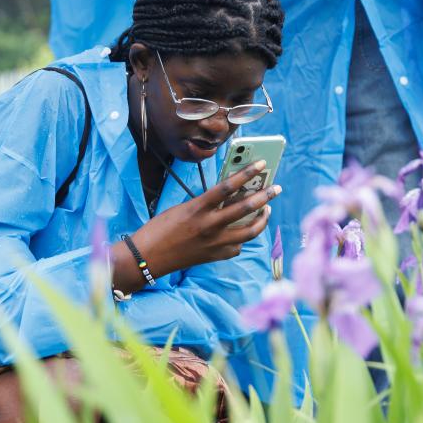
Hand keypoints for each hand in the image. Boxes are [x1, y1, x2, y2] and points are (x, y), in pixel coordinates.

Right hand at [111, 161, 280, 292]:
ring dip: (262, 219)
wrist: (147, 257)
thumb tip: (230, 196)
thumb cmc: (160, 228)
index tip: (261, 165)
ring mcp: (214, 244)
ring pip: (250, 231)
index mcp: (198, 208)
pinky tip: (242, 232)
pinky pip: (237, 246)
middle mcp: (209, 226)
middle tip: (276, 188)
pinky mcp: (215, 257)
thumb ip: (206, 203)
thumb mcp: (183, 208)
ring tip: (266, 210)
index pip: (228, 187)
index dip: (247, 173)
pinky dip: (242, 238)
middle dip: (265, 196)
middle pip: (246, 208)